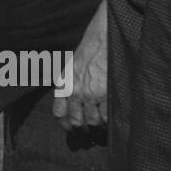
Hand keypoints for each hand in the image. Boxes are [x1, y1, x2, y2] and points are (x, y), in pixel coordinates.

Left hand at [52, 0, 106, 131]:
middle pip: (76, 122)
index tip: (71, 130)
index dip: (65, 125)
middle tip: (89, 132)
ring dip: (97, 126)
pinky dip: (109, 121)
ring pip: (93, 121)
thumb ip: (68, 85)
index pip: (59, 113)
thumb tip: (69, 103)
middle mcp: (75, 91)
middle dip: (83, 130)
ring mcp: (91, 94)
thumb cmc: (88, 50)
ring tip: (101, 126)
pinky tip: (111, 119)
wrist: (103, 38)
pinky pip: (107, 116)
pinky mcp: (107, 94)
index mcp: (64, 84)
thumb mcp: (71, 67)